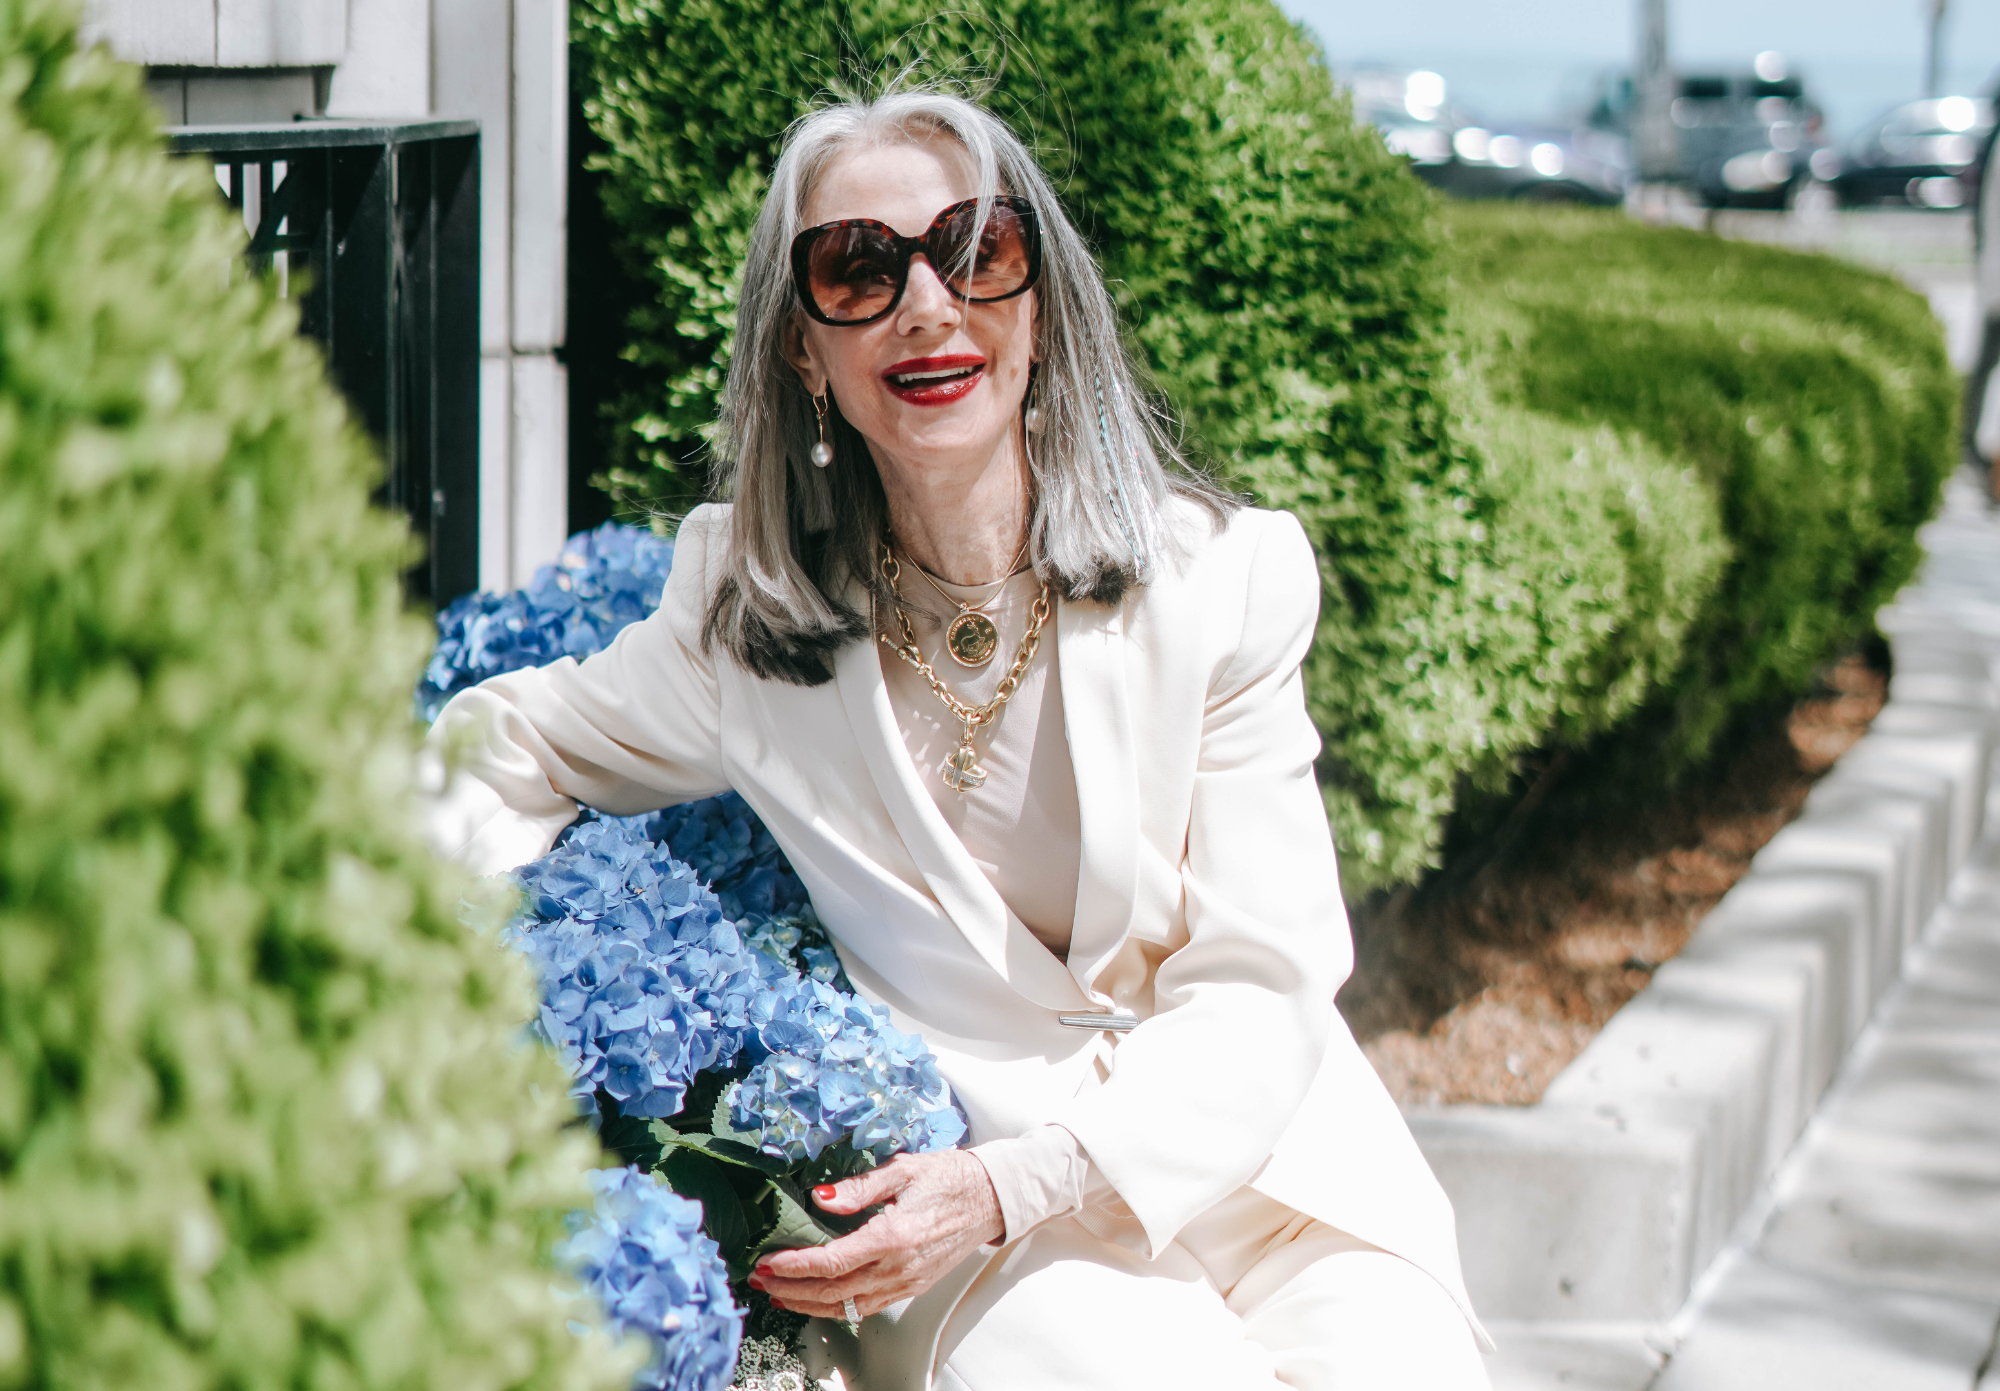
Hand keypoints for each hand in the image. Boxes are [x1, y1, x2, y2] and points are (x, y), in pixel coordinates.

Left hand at [749, 1151, 1003, 1319]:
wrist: (992, 1198)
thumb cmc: (951, 1177)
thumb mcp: (903, 1169)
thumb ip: (858, 1188)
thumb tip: (821, 1199)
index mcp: (893, 1237)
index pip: (831, 1262)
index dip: (795, 1266)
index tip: (768, 1261)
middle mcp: (899, 1267)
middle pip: (833, 1292)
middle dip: (792, 1289)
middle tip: (761, 1279)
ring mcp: (907, 1282)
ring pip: (848, 1307)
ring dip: (810, 1304)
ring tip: (781, 1295)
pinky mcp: (913, 1286)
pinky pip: (868, 1306)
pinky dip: (838, 1307)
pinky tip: (821, 1299)